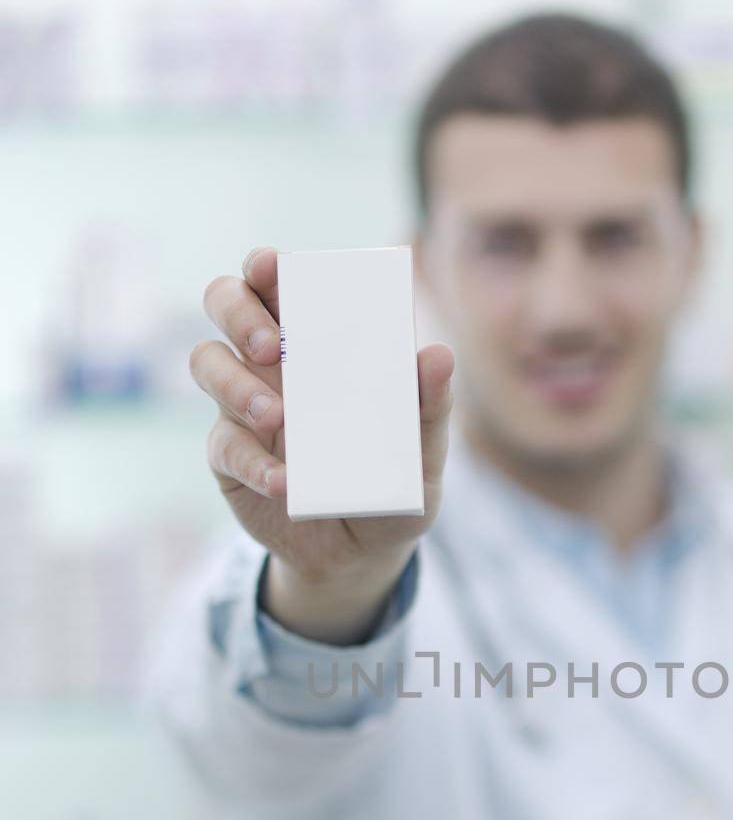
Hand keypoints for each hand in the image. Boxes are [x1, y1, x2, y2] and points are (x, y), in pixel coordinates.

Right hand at [190, 245, 453, 641]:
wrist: (361, 554)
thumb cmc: (392, 484)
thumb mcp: (421, 454)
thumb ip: (429, 407)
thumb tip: (438, 355)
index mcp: (317, 341)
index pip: (278, 282)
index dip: (266, 265)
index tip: (272, 267)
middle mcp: (271, 362)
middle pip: (223, 301)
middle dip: (238, 311)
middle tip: (272, 348)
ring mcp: (242, 406)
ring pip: (206, 361)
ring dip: (235, 384)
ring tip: (277, 418)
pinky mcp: (229, 457)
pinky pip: (223, 445)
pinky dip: (252, 462)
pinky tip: (285, 483)